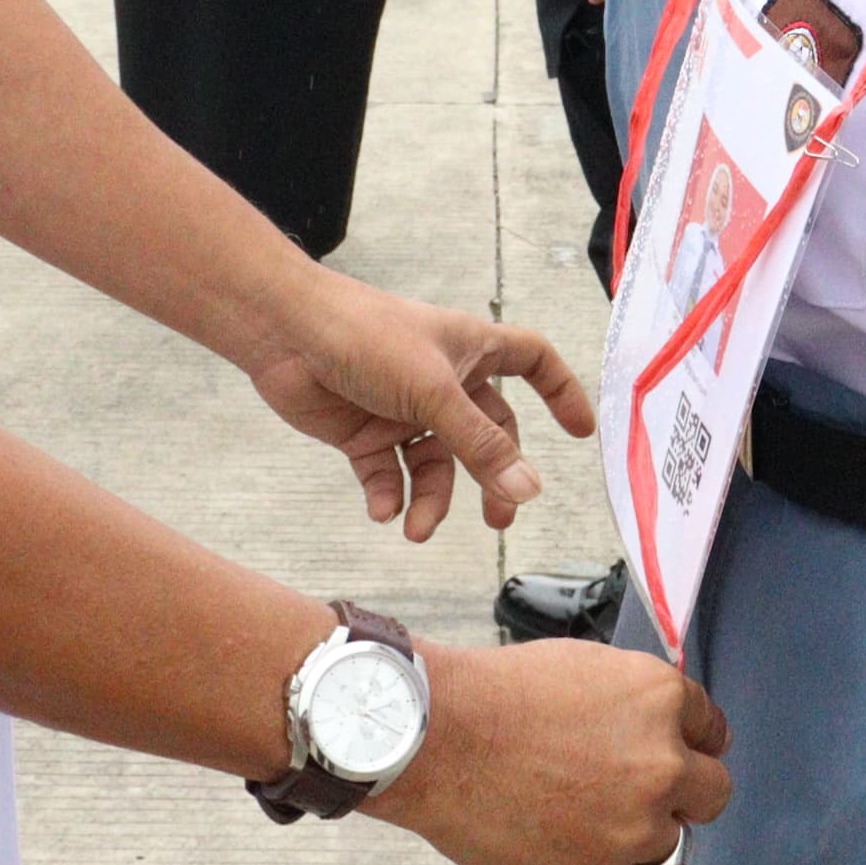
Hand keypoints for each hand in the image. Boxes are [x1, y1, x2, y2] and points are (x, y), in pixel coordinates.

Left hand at [242, 264, 590, 539]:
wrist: (285, 335)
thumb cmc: (367, 337)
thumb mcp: (434, 392)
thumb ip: (481, 445)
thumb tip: (530, 490)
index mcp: (471, 350)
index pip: (532, 363)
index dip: (559, 391)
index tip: (580, 431)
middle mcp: (442, 381)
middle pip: (486, 433)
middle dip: (492, 477)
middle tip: (496, 520)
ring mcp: (402, 408)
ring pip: (434, 465)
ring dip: (431, 499)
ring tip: (417, 528)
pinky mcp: (364, 433)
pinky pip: (388, 475)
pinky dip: (390, 497)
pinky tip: (384, 510)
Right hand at [371, 639, 730, 864]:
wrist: (439, 739)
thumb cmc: (501, 695)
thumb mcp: (587, 669)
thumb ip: (639, 706)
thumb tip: (663, 733)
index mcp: (661, 701)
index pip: (713, 729)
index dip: (691, 739)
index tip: (677, 749)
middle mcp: (661, 766)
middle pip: (713, 793)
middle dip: (688, 790)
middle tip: (647, 788)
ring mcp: (630, 826)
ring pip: (662, 837)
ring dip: (634, 825)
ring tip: (573, 802)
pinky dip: (585, 849)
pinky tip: (543, 820)